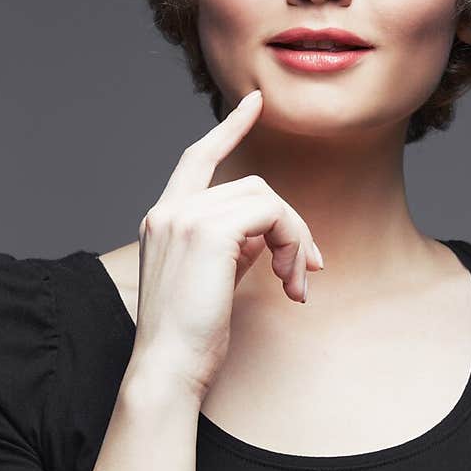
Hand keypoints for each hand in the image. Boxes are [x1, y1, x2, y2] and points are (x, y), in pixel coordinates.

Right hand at [129, 90, 322, 401]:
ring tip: (295, 284)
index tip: (256, 103)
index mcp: (163, 219)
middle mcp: (168, 210)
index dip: (230, 128)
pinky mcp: (207, 230)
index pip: (197, 157)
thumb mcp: (213, 280)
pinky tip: (290, 282)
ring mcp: (184, 216)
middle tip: (307, 270)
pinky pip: (272, 214)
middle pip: (251, 185)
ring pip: (265, 198)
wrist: (167, 367)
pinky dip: (293, 243)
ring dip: (295, 240)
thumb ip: (235, 246)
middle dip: (290, 225)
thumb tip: (269, 233)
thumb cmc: (190, 337)